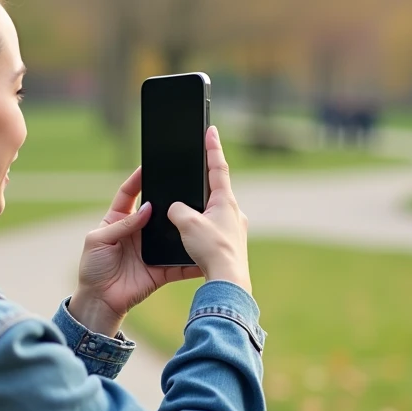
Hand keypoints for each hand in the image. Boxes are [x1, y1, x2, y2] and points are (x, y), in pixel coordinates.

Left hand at [68, 166, 202, 337]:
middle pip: (155, 210)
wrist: (100, 301)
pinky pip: (179, 262)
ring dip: (182, 226)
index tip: (148, 166)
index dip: (137, 179)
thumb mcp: (98, 239)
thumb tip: (147, 208)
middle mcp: (138, 232)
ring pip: (170, 233)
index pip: (129, 193)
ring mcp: (151, 249)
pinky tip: (203, 250)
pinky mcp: (162, 268)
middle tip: (181, 187)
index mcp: (118, 220)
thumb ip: (122, 224)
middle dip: (167, 200)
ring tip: (197, 213)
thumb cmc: (92, 268)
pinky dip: (191, 258)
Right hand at [166, 126, 251, 292]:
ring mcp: (235, 229)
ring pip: (215, 213)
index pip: (218, 167)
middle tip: (195, 175)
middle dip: (205, 184)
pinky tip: (195, 239)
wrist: (228, 280)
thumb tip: (176, 209)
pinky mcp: (231, 245)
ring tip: (189, 218)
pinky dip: (204, 229)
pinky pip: (214, 230)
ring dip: (203, 211)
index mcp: (226, 201)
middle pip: (217, 191)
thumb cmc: (212, 250)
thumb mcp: (187, 223)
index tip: (211, 130)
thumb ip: (178, 210)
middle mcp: (234, 212)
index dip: (212, 147)